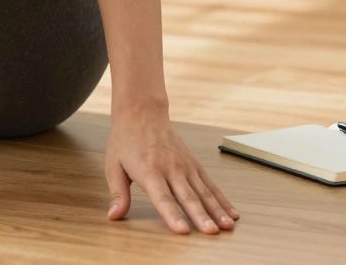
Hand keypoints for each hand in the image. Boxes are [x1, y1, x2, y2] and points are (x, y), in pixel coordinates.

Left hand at [105, 106, 240, 233]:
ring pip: (204, 192)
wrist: (142, 114)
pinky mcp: (194, 164)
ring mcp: (185, 166)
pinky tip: (232, 214)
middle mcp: (170, 169)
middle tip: (211, 232)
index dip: (172, 215)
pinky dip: (222, 199)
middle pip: (187, 197)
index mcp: (149, 172)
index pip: (162, 198)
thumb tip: (113, 216)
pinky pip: (210, 184)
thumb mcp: (113, 166)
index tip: (182, 230)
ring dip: (217, 210)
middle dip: (200, 216)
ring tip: (227, 226)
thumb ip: (118, 193)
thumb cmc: (125, 141)